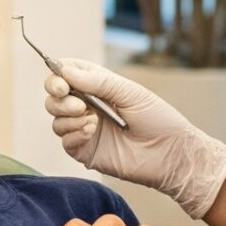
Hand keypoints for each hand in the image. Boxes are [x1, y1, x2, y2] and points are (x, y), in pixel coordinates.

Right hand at [41, 61, 225, 217]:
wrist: (171, 154)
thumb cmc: (157, 119)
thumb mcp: (129, 92)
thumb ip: (97, 82)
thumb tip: (65, 71)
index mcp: (98, 87)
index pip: (66, 74)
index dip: (57, 74)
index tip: (62, 80)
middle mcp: (87, 106)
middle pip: (54, 97)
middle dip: (59, 98)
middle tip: (79, 104)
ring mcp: (84, 129)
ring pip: (56, 118)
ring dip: (68, 116)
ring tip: (92, 119)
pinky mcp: (85, 151)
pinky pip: (65, 140)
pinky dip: (73, 133)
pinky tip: (91, 131)